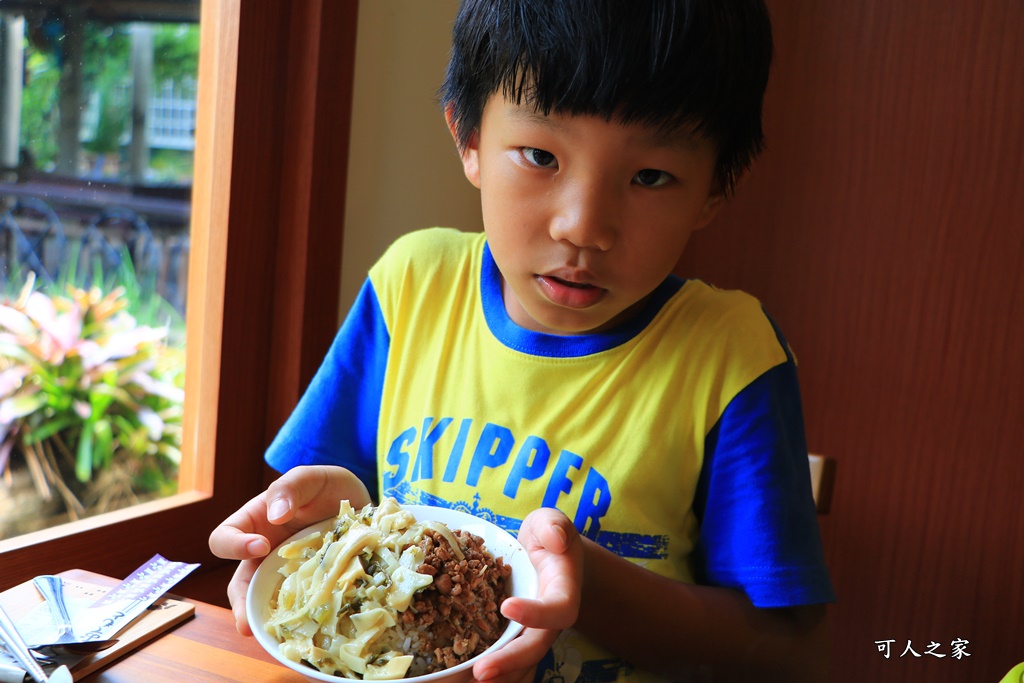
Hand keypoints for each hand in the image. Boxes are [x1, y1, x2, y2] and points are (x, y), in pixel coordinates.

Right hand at [207, 465, 370, 634]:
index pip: (224, 538)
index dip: (234, 545)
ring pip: (264, 604)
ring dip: (265, 620)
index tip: (261, 545)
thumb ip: (291, 487)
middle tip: (247, 619)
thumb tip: (275, 515)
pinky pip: (297, 609)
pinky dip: (298, 621)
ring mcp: (286, 576)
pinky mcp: (310, 590)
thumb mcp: (312, 478)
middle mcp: (264, 555)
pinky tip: (306, 630)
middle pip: (239, 584)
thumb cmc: (328, 488)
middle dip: (240, 603)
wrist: (363, 507)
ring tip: (269, 635)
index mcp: (254, 524)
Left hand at [472, 508, 582, 682]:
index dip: (536, 613)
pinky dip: (490, 676)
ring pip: (521, 665)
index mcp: (563, 592)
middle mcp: (550, 621)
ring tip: (465, 681)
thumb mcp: (551, 522)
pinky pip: (507, 665)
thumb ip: (554, 525)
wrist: (550, 559)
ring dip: (498, 678)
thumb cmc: (548, 538)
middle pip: (535, 648)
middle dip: (510, 662)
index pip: (557, 610)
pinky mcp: (515, 640)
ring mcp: (532, 634)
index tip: (507, 607)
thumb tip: (556, 540)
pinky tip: (459, 678)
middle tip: (481, 672)